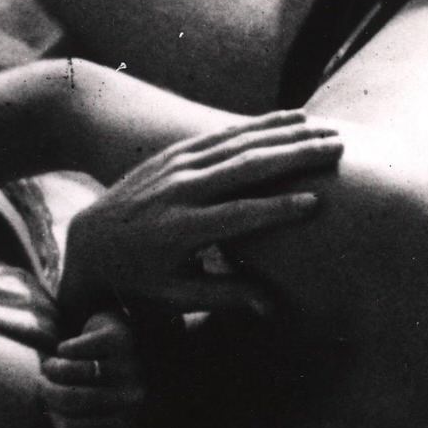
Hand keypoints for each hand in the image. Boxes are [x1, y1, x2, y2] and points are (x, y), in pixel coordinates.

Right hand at [40, 310, 144, 427]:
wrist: (131, 346)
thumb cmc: (107, 387)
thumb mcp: (93, 414)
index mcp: (125, 423)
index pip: (71, 426)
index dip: (51, 416)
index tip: (46, 406)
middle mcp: (132, 397)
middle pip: (69, 399)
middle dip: (45, 391)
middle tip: (40, 384)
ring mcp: (129, 366)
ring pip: (68, 371)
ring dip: (50, 368)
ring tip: (49, 367)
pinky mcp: (119, 339)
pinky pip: (72, 348)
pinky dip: (62, 349)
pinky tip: (67, 351)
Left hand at [60, 111, 341, 316]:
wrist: (90, 241)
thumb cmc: (139, 279)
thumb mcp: (174, 296)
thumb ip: (224, 298)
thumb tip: (273, 308)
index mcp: (179, 231)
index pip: (236, 215)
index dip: (277, 209)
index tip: (316, 203)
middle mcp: (178, 192)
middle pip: (244, 168)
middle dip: (294, 156)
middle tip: (337, 150)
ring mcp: (175, 167)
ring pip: (237, 144)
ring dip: (285, 134)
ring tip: (327, 130)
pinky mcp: (175, 154)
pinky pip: (222, 134)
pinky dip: (259, 124)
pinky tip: (291, 118)